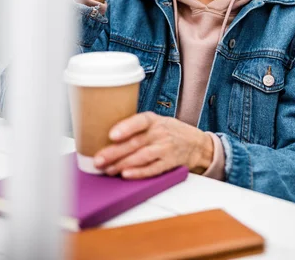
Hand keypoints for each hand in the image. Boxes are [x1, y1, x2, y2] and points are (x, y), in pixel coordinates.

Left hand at [93, 112, 213, 178]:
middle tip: (98, 160)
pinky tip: (126, 174)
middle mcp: (160, 133)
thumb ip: (136, 128)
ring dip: (123, 164)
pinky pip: (152, 168)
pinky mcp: (169, 163)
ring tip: (108, 169)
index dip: (126, 127)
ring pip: (142, 156)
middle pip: (135, 142)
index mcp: (153, 120)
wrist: (196, 144)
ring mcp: (166, 148)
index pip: (139, 121)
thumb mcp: (156, 122)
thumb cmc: (169, 132)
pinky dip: (139, 172)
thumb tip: (106, 138)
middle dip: (114, 152)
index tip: (111, 135)